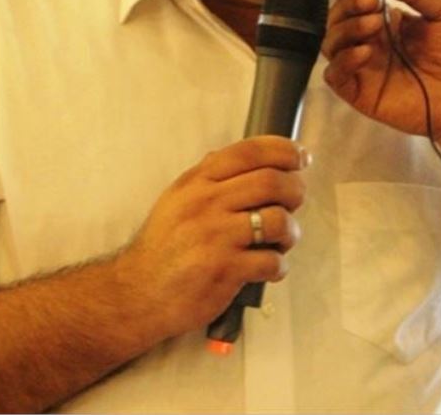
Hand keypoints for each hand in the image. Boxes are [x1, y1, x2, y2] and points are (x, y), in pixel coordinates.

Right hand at [118, 136, 307, 339]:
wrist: (139, 291)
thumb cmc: (162, 245)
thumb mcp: (176, 198)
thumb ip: (207, 176)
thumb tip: (242, 156)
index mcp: (196, 181)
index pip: (248, 151)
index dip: (283, 149)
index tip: (301, 156)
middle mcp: (206, 203)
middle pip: (270, 181)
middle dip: (295, 188)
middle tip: (297, 199)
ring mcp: (216, 237)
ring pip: (277, 220)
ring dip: (291, 230)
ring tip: (283, 239)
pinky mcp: (225, 270)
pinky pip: (272, 261)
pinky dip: (279, 265)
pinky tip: (269, 266)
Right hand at [322, 0, 440, 139]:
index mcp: (387, 22)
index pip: (354, 0)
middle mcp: (370, 42)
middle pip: (337, 18)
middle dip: (349, 4)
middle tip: (372, 2)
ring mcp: (363, 68)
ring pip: (331, 42)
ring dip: (347, 28)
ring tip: (374, 25)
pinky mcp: (360, 92)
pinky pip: (334, 74)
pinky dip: (344, 60)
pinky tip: (366, 52)